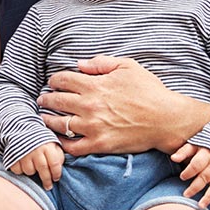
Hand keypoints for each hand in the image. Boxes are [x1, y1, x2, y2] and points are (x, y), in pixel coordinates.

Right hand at [10, 142, 65, 188]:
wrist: (22, 129)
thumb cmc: (41, 140)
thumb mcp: (53, 144)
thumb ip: (58, 155)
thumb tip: (59, 169)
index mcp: (47, 146)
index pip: (54, 164)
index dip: (56, 174)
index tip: (56, 179)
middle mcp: (36, 149)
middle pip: (43, 170)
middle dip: (46, 180)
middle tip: (48, 186)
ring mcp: (24, 153)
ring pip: (29, 171)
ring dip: (32, 172)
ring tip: (33, 167)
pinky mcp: (13, 156)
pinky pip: (17, 170)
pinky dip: (20, 170)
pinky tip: (23, 165)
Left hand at [37, 56, 203, 155]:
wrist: (165, 119)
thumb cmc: (150, 91)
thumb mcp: (128, 66)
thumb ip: (102, 62)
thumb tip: (80, 64)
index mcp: (95, 85)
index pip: (63, 80)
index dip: (54, 80)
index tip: (53, 82)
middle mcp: (89, 105)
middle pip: (57, 100)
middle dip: (47, 98)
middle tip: (43, 99)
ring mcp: (92, 126)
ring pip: (59, 124)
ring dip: (49, 120)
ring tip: (45, 118)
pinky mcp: (99, 144)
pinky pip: (72, 147)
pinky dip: (62, 143)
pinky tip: (60, 139)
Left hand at [173, 142, 209, 208]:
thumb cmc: (208, 147)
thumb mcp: (195, 145)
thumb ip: (184, 151)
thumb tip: (173, 158)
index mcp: (206, 155)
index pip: (197, 164)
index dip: (189, 171)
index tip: (182, 177)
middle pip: (205, 177)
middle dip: (195, 187)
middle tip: (185, 195)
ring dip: (209, 196)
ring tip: (200, 206)